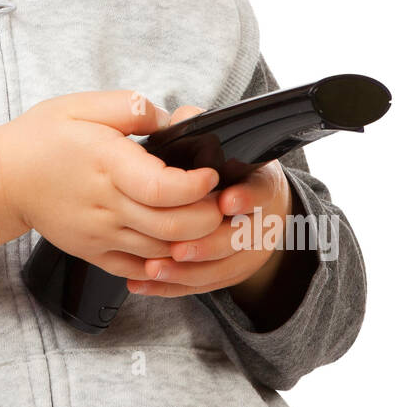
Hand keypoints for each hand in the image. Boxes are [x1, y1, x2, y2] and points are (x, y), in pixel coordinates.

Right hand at [0, 90, 221, 278]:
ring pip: (163, 252)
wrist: (3, 178)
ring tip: (207, 219)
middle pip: (174, 228)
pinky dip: (165, 262)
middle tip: (221, 200)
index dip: (198, 186)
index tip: (210, 173)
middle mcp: (106, 206)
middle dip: (210, 217)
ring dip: (194, 241)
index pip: (164, 189)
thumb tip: (175, 120)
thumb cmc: (42, 138)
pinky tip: (176, 243)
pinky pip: (140, 268)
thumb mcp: (84, 105)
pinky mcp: (95, 253)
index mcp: (106, 164)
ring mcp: (100, 235)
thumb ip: (134, 109)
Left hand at [125, 103, 292, 297]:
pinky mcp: (229, 272)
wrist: (256, 206)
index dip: (246, 198)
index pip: (261, 192)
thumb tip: (183, 119)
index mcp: (261, 184)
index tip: (227, 202)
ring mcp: (248, 252)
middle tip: (177, 248)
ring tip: (153, 268)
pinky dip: (172, 287)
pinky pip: (202, 285)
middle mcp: (261, 222)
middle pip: (239, 240)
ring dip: (186, 272)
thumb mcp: (226, 145)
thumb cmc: (229, 171)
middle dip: (207, 245)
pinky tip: (143, 283)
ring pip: (220, 269)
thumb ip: (203, 130)